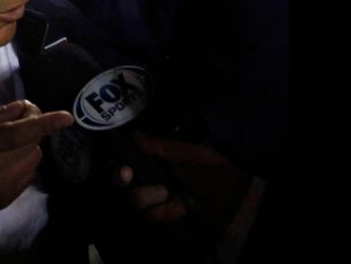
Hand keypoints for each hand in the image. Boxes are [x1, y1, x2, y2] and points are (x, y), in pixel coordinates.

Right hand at [0, 100, 72, 213]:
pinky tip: (4, 159)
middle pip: (31, 143)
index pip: (15, 134)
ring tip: (7, 142)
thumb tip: (20, 109)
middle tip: (17, 118)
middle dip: (31, 126)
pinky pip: (29, 172)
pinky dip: (23, 160)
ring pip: (34, 157)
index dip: (43, 124)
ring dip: (28, 144)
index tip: (67, 117)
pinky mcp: (4, 200)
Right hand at [115, 132, 250, 233]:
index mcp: (156, 160)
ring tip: (170, 194)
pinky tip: (182, 209)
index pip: (127, 159)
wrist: (236, 202)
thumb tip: (134, 135)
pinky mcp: (163, 219)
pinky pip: (152, 216)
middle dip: (120, 177)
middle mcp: (151, 179)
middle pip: (120, 181)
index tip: (123, 166)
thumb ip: (162, 147)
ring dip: (150, 196)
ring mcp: (156, 201)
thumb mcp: (191, 154)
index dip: (118, 162)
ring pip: (134, 200)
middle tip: (128, 176)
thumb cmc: (215, 172)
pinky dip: (167, 212)